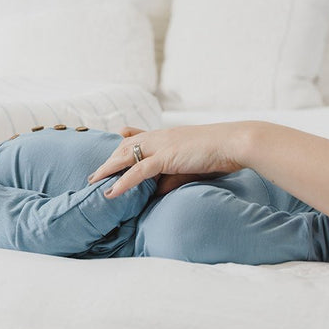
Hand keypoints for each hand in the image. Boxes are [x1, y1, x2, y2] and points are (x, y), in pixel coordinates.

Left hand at [89, 123, 247, 197]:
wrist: (233, 143)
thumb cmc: (219, 153)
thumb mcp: (191, 166)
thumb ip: (171, 178)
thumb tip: (156, 192)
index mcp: (168, 135)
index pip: (139, 135)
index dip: (124, 140)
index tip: (113, 144)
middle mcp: (160, 136)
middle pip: (126, 145)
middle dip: (109, 159)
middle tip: (95, 174)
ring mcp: (162, 145)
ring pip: (126, 155)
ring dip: (108, 169)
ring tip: (94, 182)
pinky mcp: (166, 156)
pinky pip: (138, 171)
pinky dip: (123, 181)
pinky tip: (111, 192)